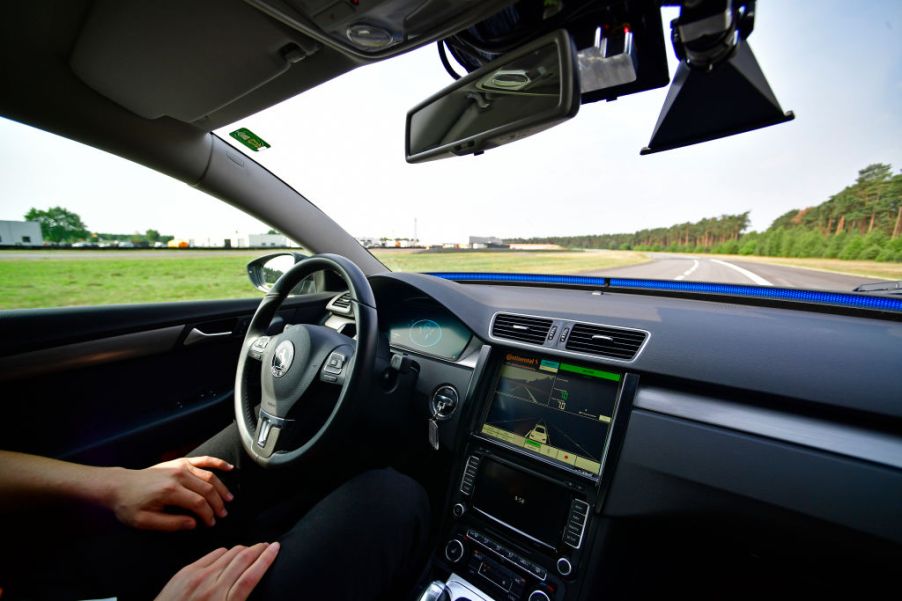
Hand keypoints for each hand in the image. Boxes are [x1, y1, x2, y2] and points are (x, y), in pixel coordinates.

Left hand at [108, 456, 234, 530]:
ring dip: (222, 488)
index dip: (208, 515)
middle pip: (207, 489)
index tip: (211, 523)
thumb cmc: (130, 505)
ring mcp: (180, 466)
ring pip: (209, 476)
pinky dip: (218, 463)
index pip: (199, 503)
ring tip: (228, 500)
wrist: (119, 485)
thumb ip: (171, 523)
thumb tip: (193, 523)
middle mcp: (178, 476)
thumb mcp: (145, 522)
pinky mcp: (180, 462)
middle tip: (222, 515)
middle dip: (218, 504)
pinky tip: (229, 468)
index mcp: (170, 491)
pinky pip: (203, 460)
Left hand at [155, 542, 279, 600]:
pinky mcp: (187, 571)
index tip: (276, 547)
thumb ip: (238, 600)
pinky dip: (226, 552)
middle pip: (243, 559)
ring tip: (251, 550)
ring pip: (229, 553)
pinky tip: (229, 554)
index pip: (252, 575)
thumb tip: (250, 584)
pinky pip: (213, 554)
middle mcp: (214, 588)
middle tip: (267, 545)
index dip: (266, 559)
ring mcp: (199, 577)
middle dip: (258, 549)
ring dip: (244, 549)